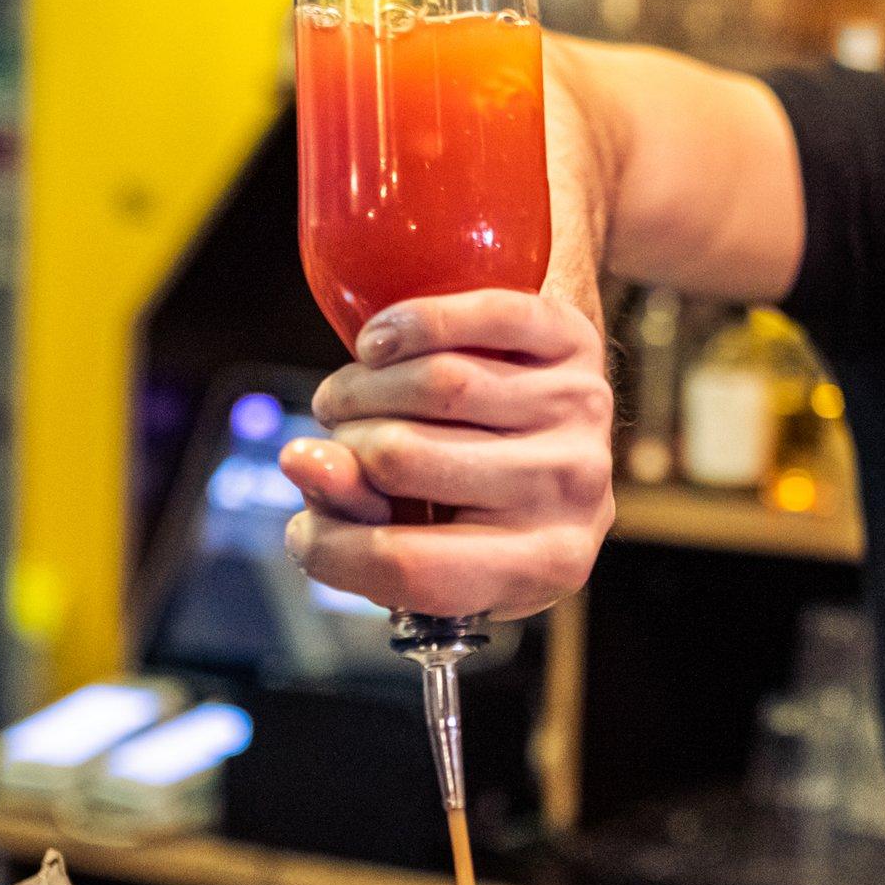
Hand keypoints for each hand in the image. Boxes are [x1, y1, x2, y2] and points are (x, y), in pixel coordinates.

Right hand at [279, 288, 613, 621]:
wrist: (555, 426)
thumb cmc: (473, 494)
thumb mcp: (418, 532)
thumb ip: (350, 511)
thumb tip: (302, 460)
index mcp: (544, 564)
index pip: (411, 566)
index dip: (332, 551)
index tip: (303, 533)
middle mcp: (574, 489)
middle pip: (403, 457)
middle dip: (342, 449)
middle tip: (338, 443)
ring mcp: (583, 412)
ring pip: (436, 382)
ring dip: (359, 387)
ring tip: (347, 400)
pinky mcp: (578, 341)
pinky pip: (483, 318)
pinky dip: (409, 323)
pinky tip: (375, 345)